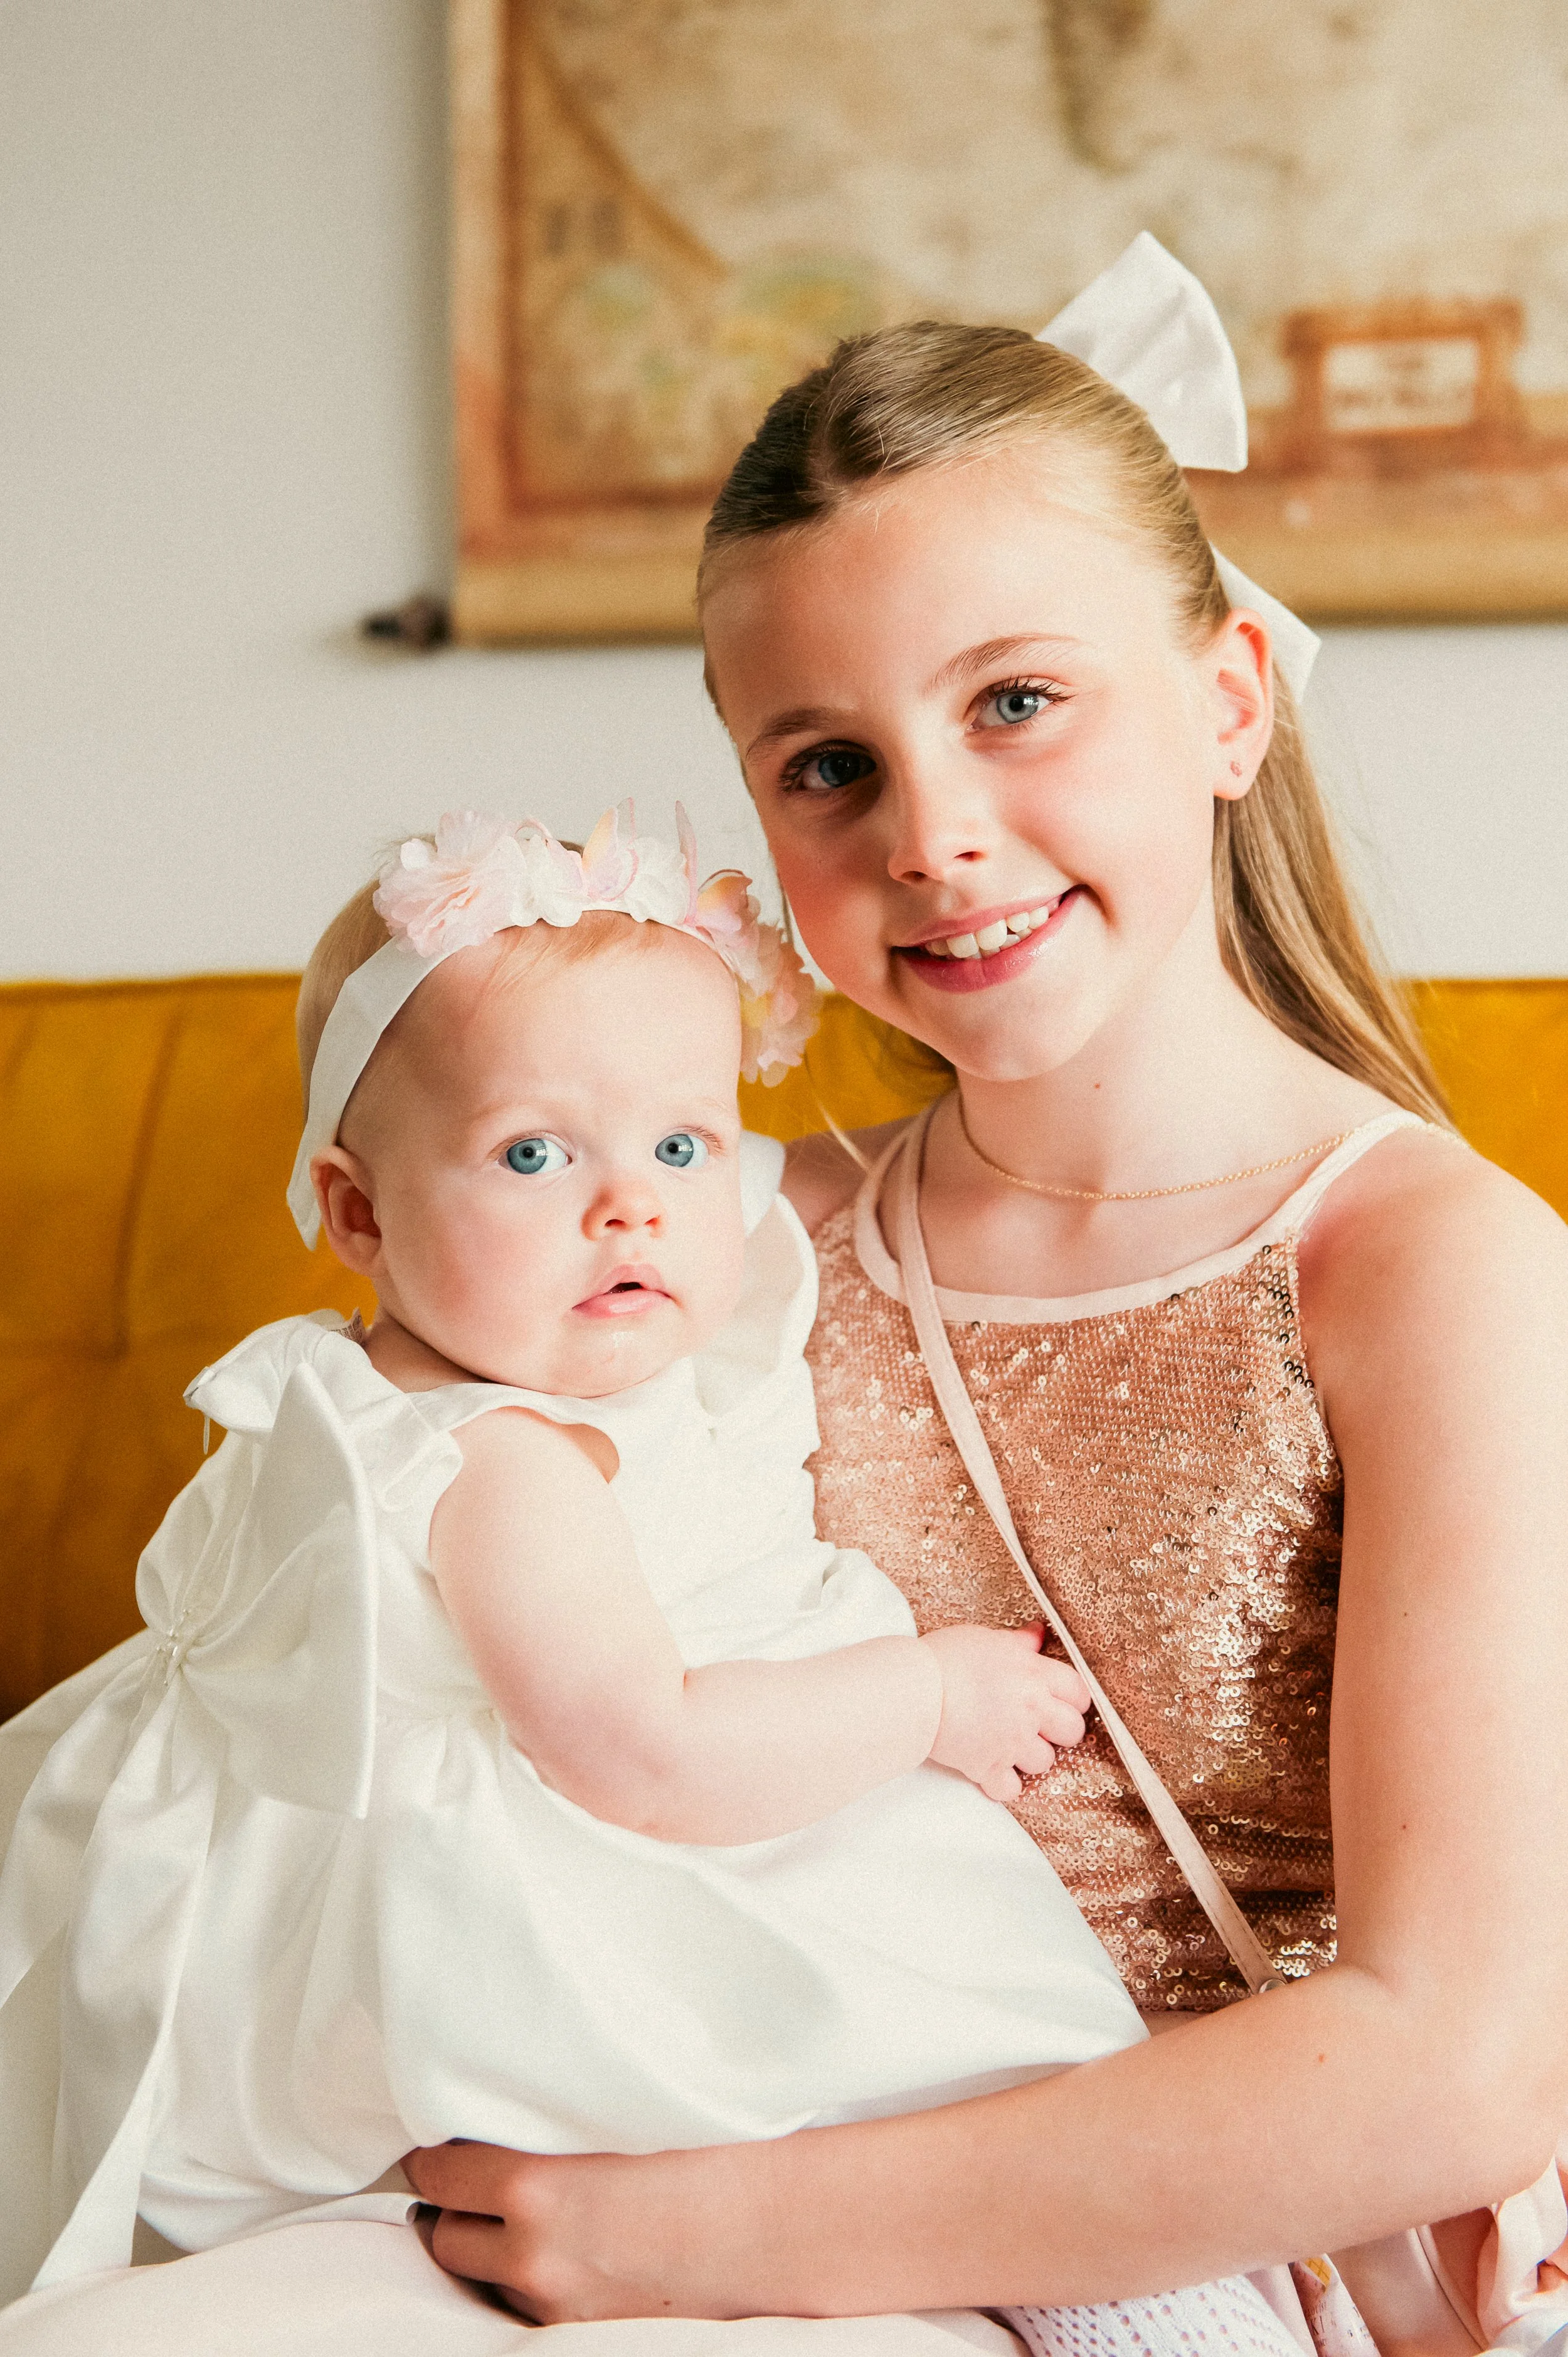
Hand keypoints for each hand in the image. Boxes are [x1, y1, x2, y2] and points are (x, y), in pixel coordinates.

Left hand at [403, 2138, 755, 2321]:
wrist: (767, 2226)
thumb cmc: (705, 2153)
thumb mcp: (613, 2115)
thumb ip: (548, 2117)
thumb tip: (500, 2102)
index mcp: (534, 2186)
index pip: (436, 2173)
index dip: (434, 2153)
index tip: (439, 2139)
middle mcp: (532, 2252)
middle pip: (444, 2234)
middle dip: (453, 2205)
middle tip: (471, 2174)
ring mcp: (554, 2300)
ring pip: (479, 2275)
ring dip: (486, 2244)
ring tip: (515, 2211)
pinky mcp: (578, 2330)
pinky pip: (522, 2304)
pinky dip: (525, 2277)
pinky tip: (559, 2244)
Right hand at [920, 1622, 1089, 1800]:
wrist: (912, 1690)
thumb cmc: (944, 1659)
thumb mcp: (986, 1639)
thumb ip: (1018, 1643)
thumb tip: (1038, 1634)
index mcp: (1033, 1674)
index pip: (1079, 1691)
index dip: (1073, 1699)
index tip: (1061, 1701)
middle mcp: (1030, 1710)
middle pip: (1072, 1732)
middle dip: (1059, 1731)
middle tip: (1039, 1726)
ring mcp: (1012, 1742)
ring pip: (1045, 1763)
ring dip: (1030, 1757)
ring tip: (1009, 1745)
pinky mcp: (988, 1767)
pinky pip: (1011, 1790)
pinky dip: (1003, 1784)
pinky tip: (992, 1770)